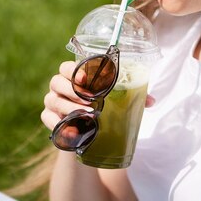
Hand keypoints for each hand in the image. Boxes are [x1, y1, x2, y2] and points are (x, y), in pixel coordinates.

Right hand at [41, 61, 156, 130]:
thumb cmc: (101, 108)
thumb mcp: (115, 101)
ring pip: (53, 100)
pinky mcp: (48, 118)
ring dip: (69, 107)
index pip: (68, 66)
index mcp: (74, 76)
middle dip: (73, 90)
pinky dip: (58, 123)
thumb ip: (132, 97)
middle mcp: (59, 86)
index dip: (75, 70)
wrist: (86, 133)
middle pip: (57, 81)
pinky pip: (48, 118)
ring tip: (86, 115)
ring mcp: (52, 102)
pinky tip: (71, 129)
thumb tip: (152, 100)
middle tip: (91, 100)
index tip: (87, 77)